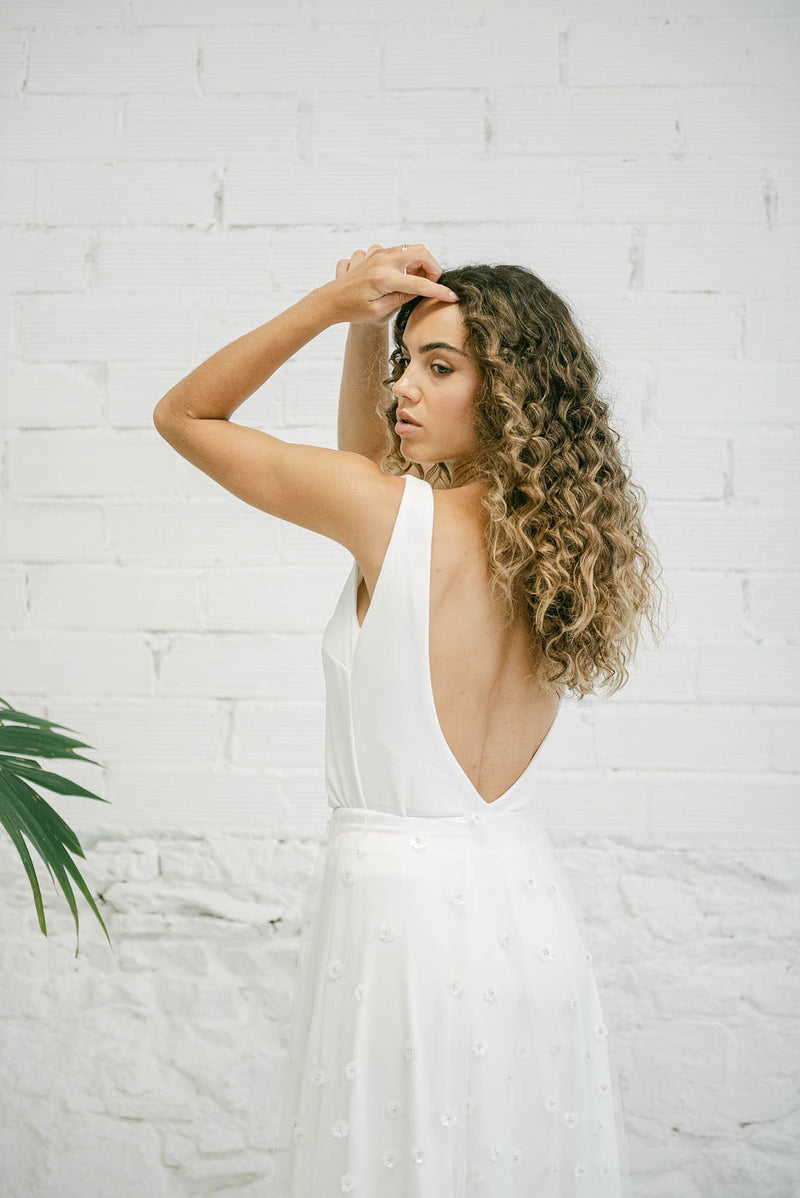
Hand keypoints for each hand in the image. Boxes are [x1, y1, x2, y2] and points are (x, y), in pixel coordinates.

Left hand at [319, 243, 458, 325]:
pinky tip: (397, 276)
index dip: (439, 291)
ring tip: (413, 282)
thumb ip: (403, 298)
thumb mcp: (380, 311)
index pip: (420, 284)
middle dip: (432, 267)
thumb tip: (422, 290)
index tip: (452, 297)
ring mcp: (377, 253)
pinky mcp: (373, 252)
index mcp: (384, 279)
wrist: (331, 300)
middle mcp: (382, 261)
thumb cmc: (353, 310)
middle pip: (420, 252)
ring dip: (418, 264)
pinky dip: (403, 262)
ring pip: (410, 249)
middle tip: (431, 283)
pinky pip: (396, 251)